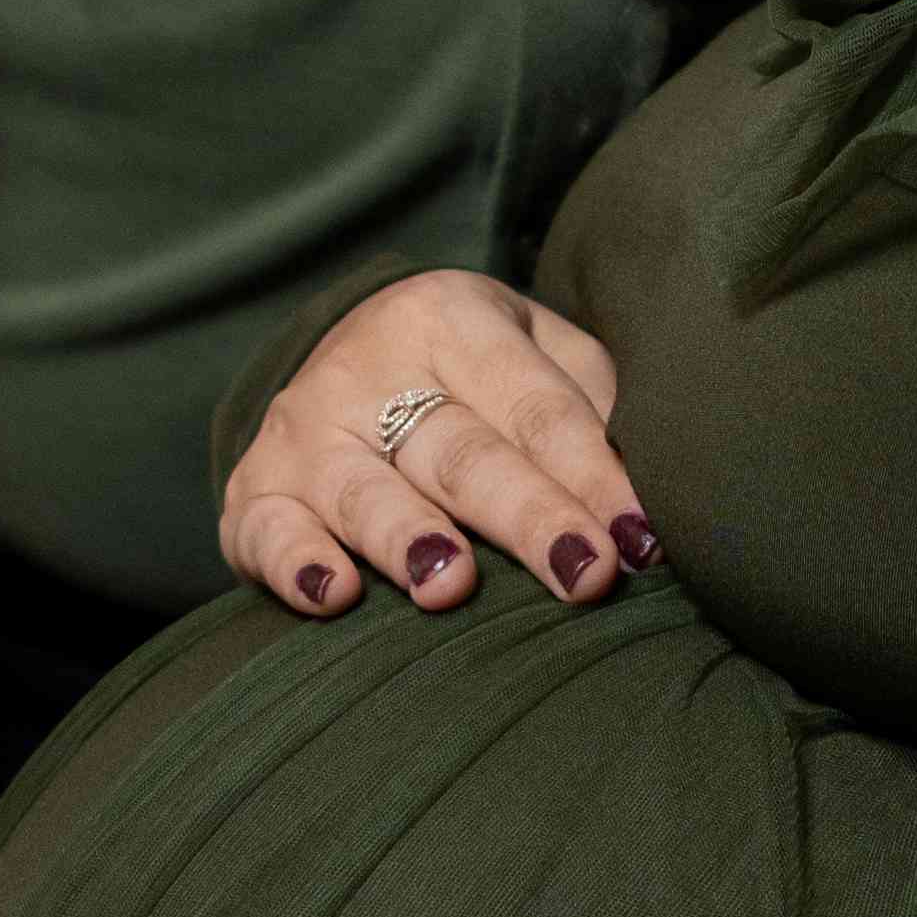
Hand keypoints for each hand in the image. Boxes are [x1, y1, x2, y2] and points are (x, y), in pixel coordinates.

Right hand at [218, 266, 655, 617]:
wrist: (344, 353)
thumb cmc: (476, 380)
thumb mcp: (535, 358)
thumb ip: (590, 408)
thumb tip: (661, 495)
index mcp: (453, 320)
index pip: (534, 405)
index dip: (592, 475)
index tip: (640, 540)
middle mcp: (370, 365)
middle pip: (461, 452)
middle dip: (528, 516)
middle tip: (585, 574)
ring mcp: (306, 428)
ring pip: (363, 488)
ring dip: (406, 537)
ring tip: (450, 584)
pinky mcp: (255, 489)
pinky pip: (269, 529)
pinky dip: (295, 564)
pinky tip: (333, 596)